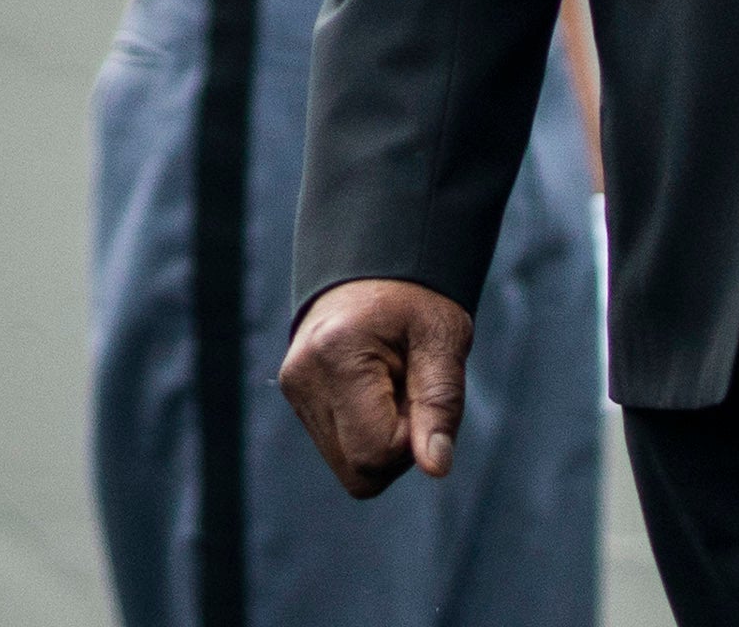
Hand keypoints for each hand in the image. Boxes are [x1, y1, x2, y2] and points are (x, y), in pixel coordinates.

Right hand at [278, 277, 474, 497]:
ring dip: (381, 441)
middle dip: (396, 448)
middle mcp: (303, 377)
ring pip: (349, 468)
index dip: (412, 438)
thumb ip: (441, 403)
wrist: (375, 265)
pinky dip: (365, 433)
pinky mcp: (297, 399)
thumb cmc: (416, 300)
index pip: (375, 452)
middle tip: (410, 393)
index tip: (421, 393)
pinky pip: (339, 450)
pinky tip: (374, 393)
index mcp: (336, 354)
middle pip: (358, 472)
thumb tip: (437, 468)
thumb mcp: (444, 339)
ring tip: (392, 388)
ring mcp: (295, 391)